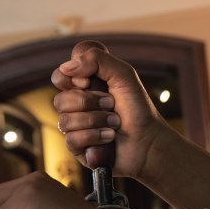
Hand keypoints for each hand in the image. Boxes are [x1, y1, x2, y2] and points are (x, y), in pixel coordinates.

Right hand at [51, 40, 167, 179]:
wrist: (149, 140)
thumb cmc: (138, 108)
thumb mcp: (124, 75)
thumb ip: (97, 59)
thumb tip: (66, 67)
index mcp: (84, 88)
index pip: (60, 77)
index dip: (71, 79)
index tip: (88, 82)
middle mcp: (76, 107)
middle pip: (60, 100)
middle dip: (90, 102)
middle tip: (112, 105)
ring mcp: (75, 129)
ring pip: (65, 121)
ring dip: (97, 120)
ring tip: (116, 123)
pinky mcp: (78, 149)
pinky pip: (72, 140)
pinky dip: (95, 136)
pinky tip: (110, 137)